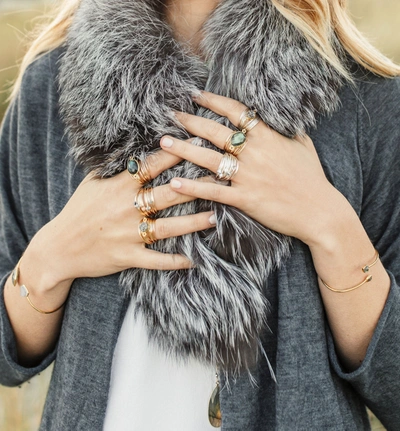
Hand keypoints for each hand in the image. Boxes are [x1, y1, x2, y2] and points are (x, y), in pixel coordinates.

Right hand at [26, 150, 215, 293]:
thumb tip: (137, 153)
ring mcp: (128, 235)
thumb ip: (115, 170)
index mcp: (118, 187)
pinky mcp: (127, 257)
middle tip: (219, 180)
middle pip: (167, 195)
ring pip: (168, 227)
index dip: (175, 153)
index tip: (196, 143)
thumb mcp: (92, 185)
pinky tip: (194, 260)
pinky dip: (175, 261)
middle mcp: (126, 209)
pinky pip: (156, 260)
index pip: (152, 166)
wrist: (58, 248)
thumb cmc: (77, 212)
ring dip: (193, 222)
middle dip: (195, 186)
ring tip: (215, 216)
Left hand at [160, 91, 345, 245]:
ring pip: (208, 159)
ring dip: (183, 149)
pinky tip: (176, 182)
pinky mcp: (244, 199)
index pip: (235, 111)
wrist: (320, 211)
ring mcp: (248, 176)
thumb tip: (276, 116)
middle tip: (170, 114)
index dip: (212, 100)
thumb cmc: (312, 178)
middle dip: (190, 121)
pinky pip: (213, 191)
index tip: (195, 94)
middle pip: (215, 131)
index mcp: (268, 136)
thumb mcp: (303, 145)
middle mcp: (254, 153)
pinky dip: (193, 187)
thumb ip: (285, 129)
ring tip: (163, 142)